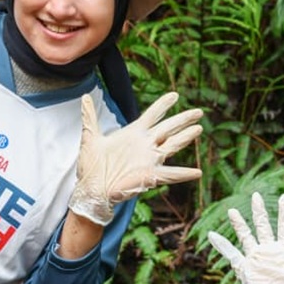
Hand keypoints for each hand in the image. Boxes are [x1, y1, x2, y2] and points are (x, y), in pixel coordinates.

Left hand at [67, 92, 203, 225]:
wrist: (90, 189)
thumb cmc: (92, 166)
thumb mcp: (90, 137)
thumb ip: (90, 116)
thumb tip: (84, 96)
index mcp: (133, 134)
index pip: (152, 115)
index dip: (163, 105)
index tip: (175, 95)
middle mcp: (144, 145)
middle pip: (168, 128)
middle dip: (183, 119)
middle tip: (199, 111)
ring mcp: (149, 160)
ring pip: (172, 145)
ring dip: (186, 138)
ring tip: (199, 129)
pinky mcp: (150, 175)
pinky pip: (170, 174)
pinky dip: (184, 174)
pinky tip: (197, 173)